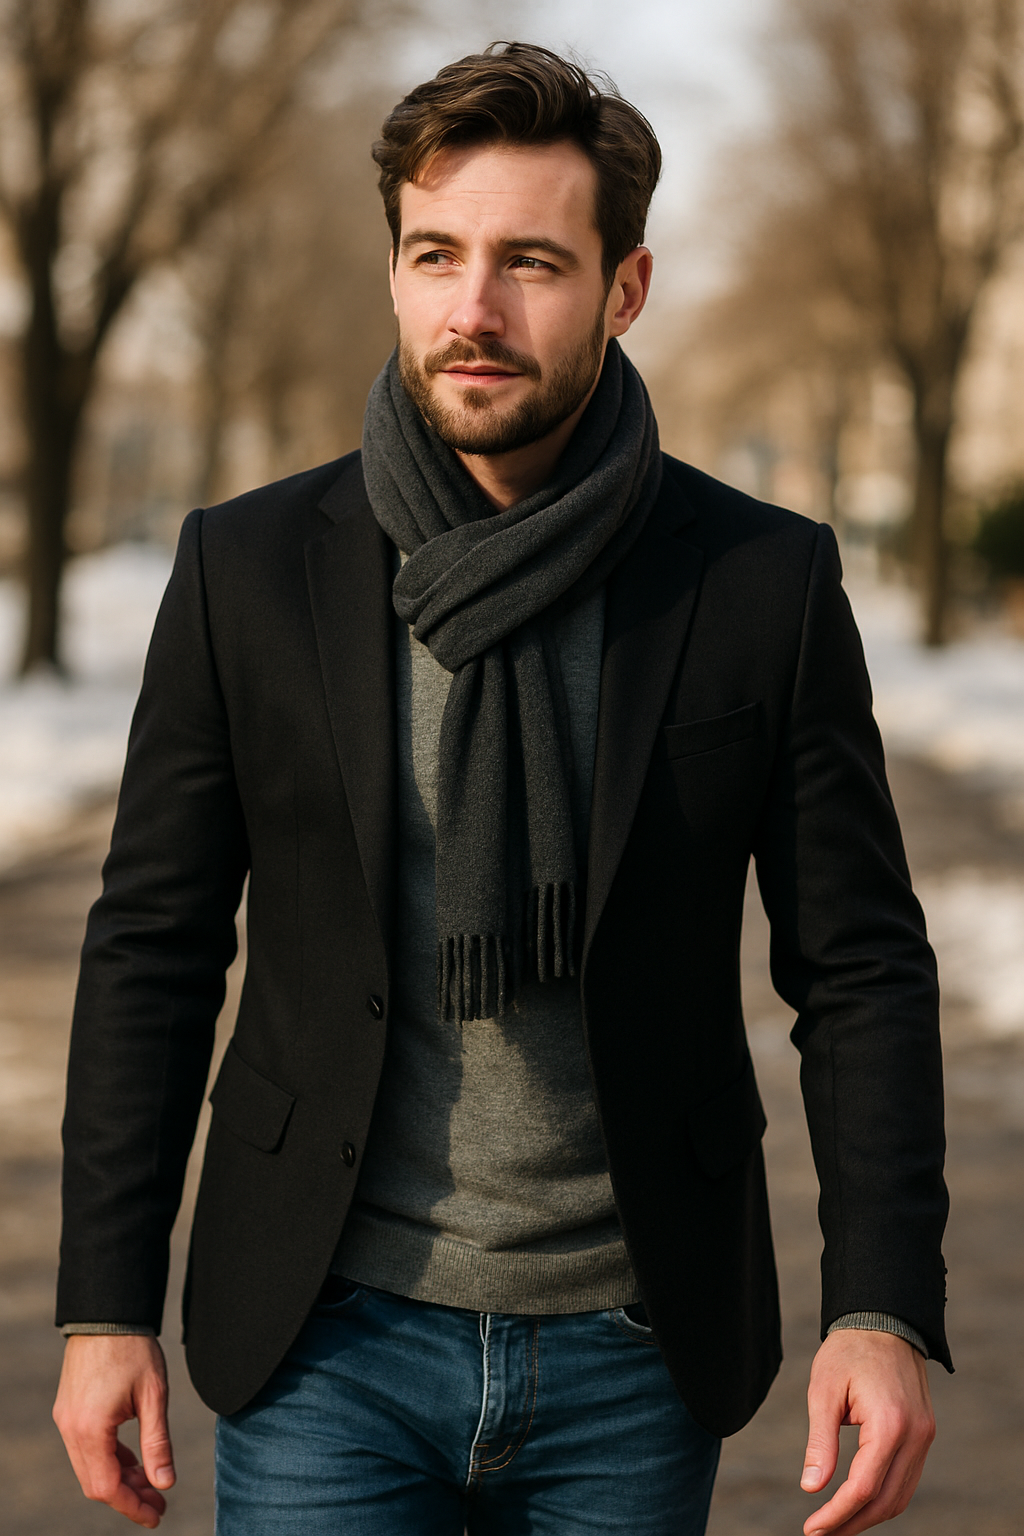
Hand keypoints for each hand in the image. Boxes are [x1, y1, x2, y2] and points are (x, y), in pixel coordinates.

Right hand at [53, 1334, 175, 1528]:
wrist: (108, 1312)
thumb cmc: (134, 1349)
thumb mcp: (153, 1395)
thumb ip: (157, 1442)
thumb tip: (165, 1483)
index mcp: (90, 1429)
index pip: (107, 1488)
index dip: (132, 1507)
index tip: (157, 1515)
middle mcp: (71, 1429)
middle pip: (95, 1483)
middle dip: (127, 1497)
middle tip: (159, 1503)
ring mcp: (67, 1420)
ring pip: (90, 1468)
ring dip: (119, 1480)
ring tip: (152, 1485)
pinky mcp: (69, 1410)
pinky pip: (87, 1449)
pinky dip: (110, 1460)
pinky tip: (134, 1462)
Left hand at [800, 1329, 934, 1535]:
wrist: (883, 1319)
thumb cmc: (848, 1351)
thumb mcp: (824, 1391)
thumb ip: (820, 1442)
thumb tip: (811, 1488)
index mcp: (890, 1424)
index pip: (863, 1488)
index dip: (836, 1514)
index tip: (811, 1529)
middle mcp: (915, 1436)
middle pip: (886, 1500)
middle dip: (852, 1523)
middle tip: (821, 1533)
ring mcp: (924, 1436)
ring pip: (901, 1495)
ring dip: (869, 1515)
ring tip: (837, 1524)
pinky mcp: (924, 1432)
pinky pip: (908, 1478)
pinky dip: (885, 1495)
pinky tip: (859, 1500)